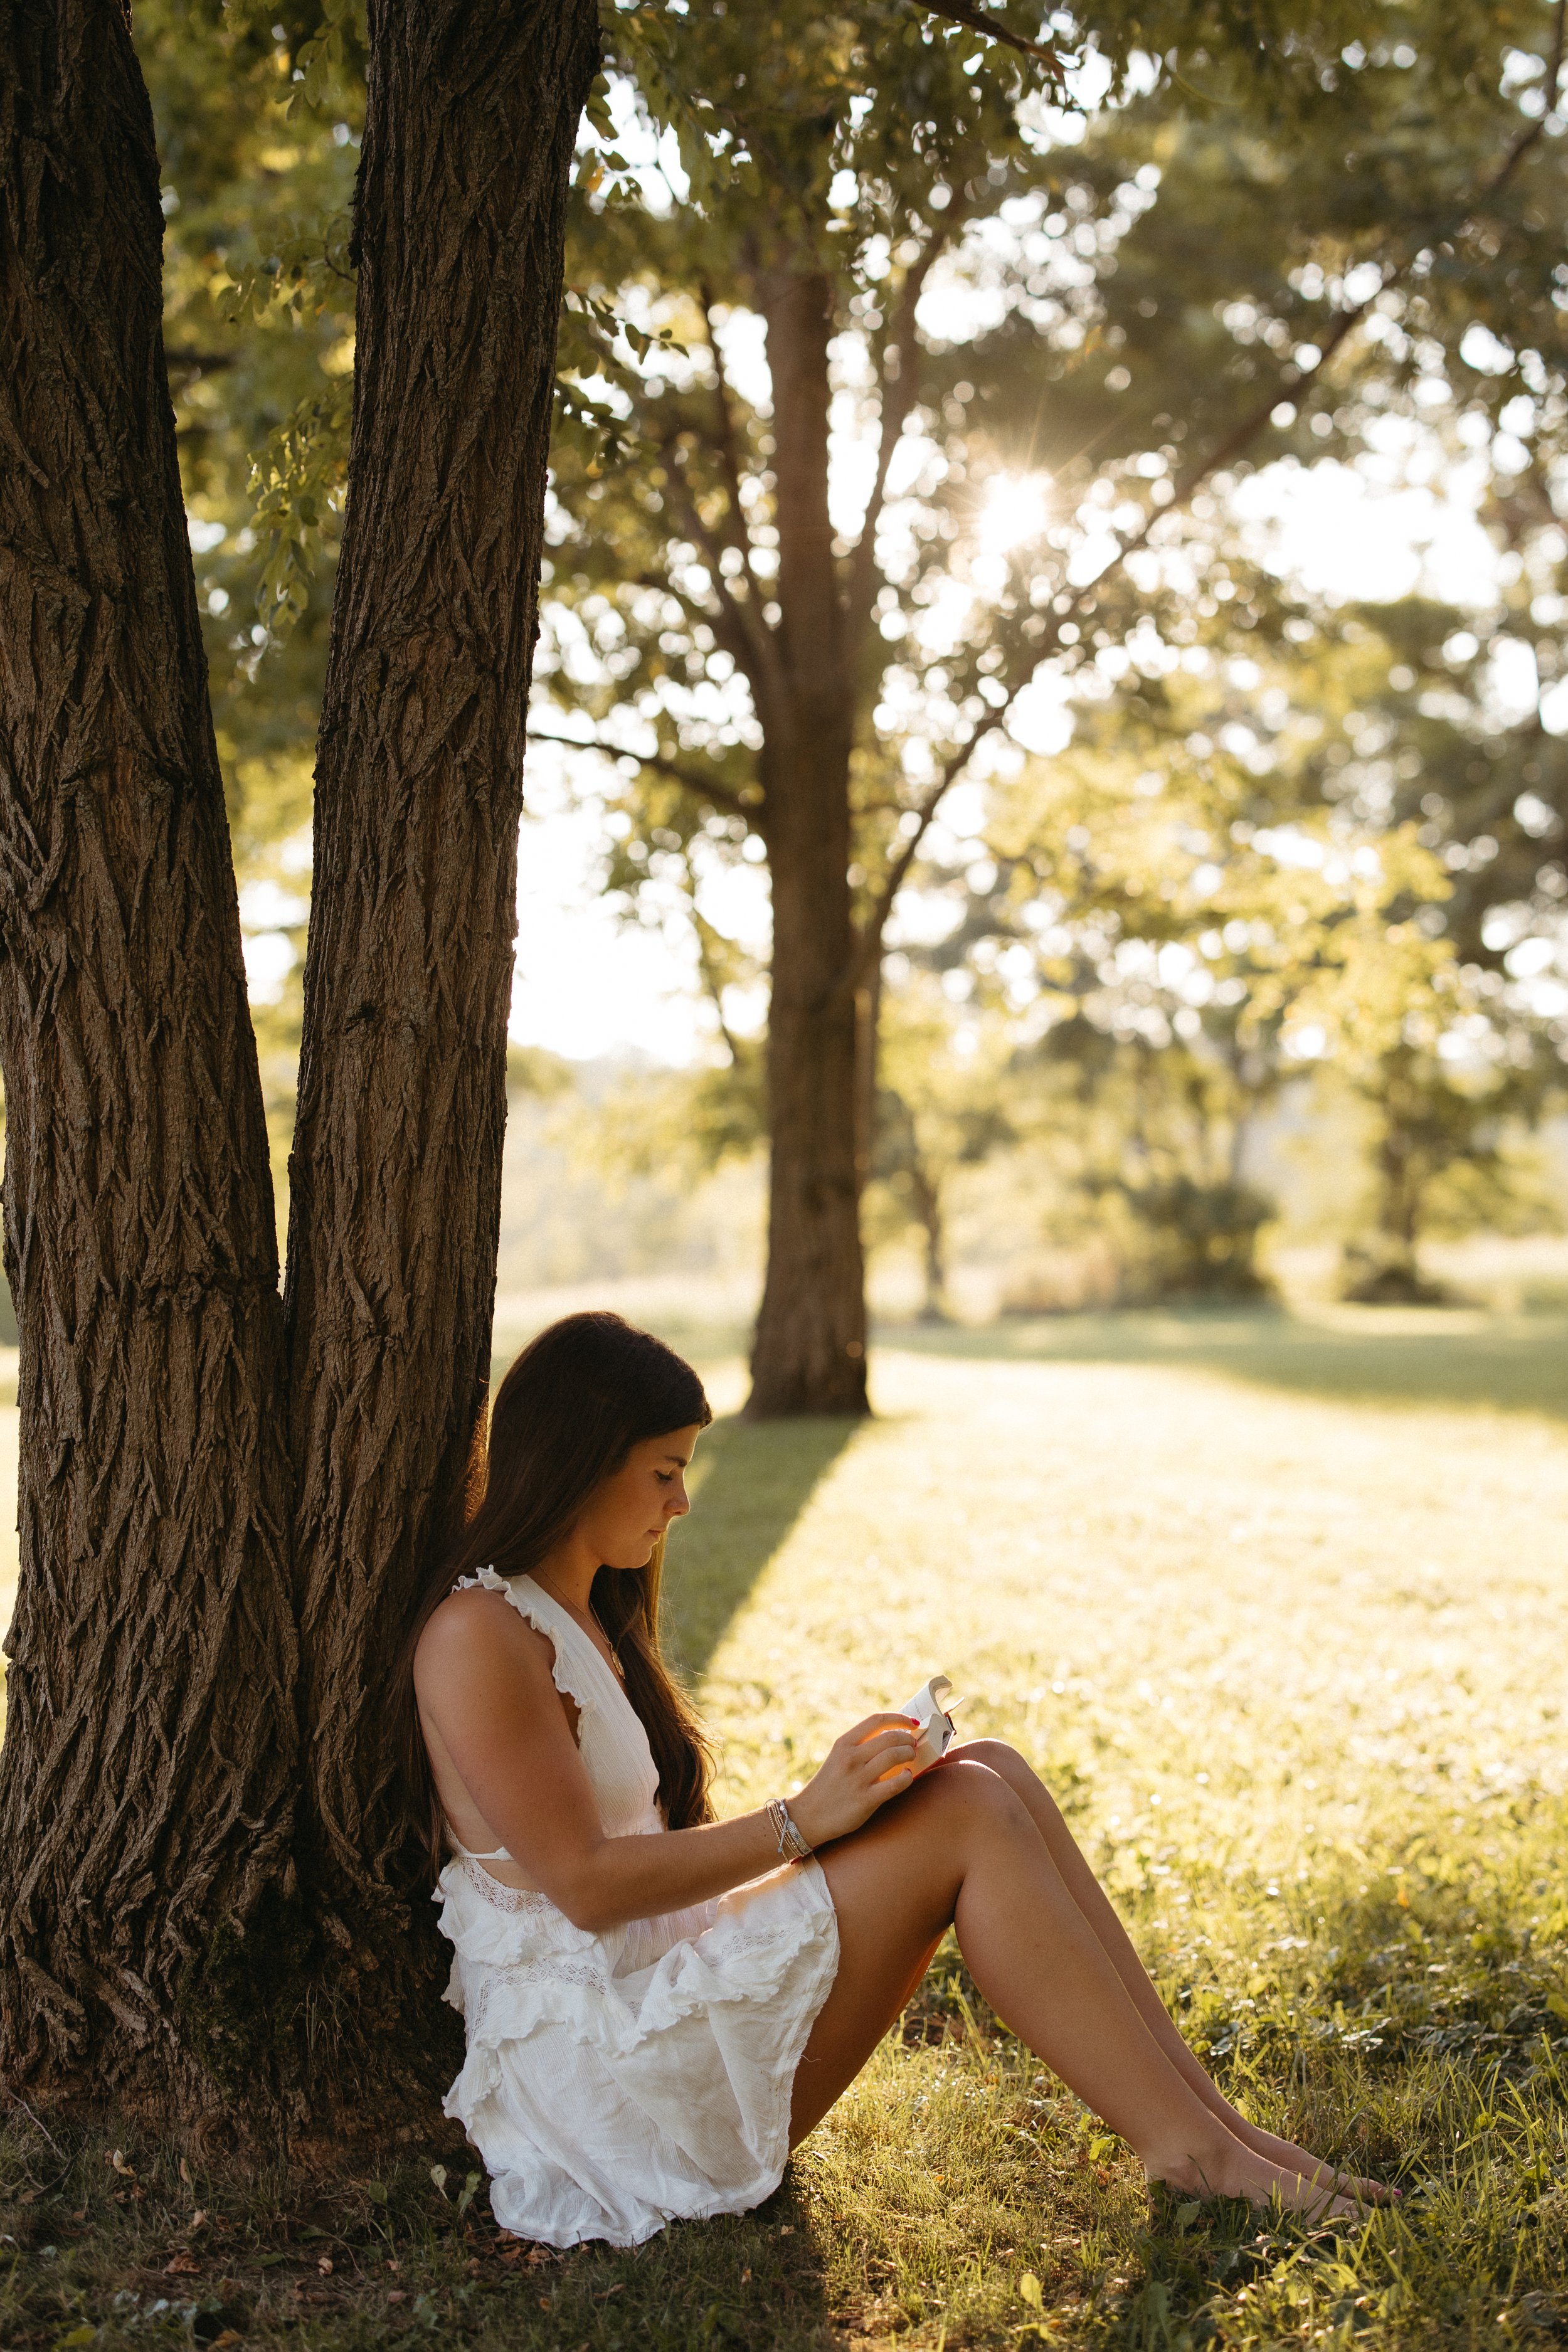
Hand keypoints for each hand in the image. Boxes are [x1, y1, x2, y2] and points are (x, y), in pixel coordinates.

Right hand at [788, 1713, 919, 1850]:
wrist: (809, 1816)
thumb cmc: (828, 1786)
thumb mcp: (838, 1758)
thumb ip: (859, 1747)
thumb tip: (892, 1738)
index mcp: (844, 1743)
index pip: (876, 1720)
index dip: (899, 1718)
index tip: (912, 1723)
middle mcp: (851, 1757)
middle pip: (890, 1737)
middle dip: (907, 1739)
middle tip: (912, 1745)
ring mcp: (858, 1778)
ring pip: (894, 1756)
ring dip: (909, 1754)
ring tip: (910, 1757)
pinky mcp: (865, 1799)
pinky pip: (895, 1784)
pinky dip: (907, 1777)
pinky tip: (907, 1776)